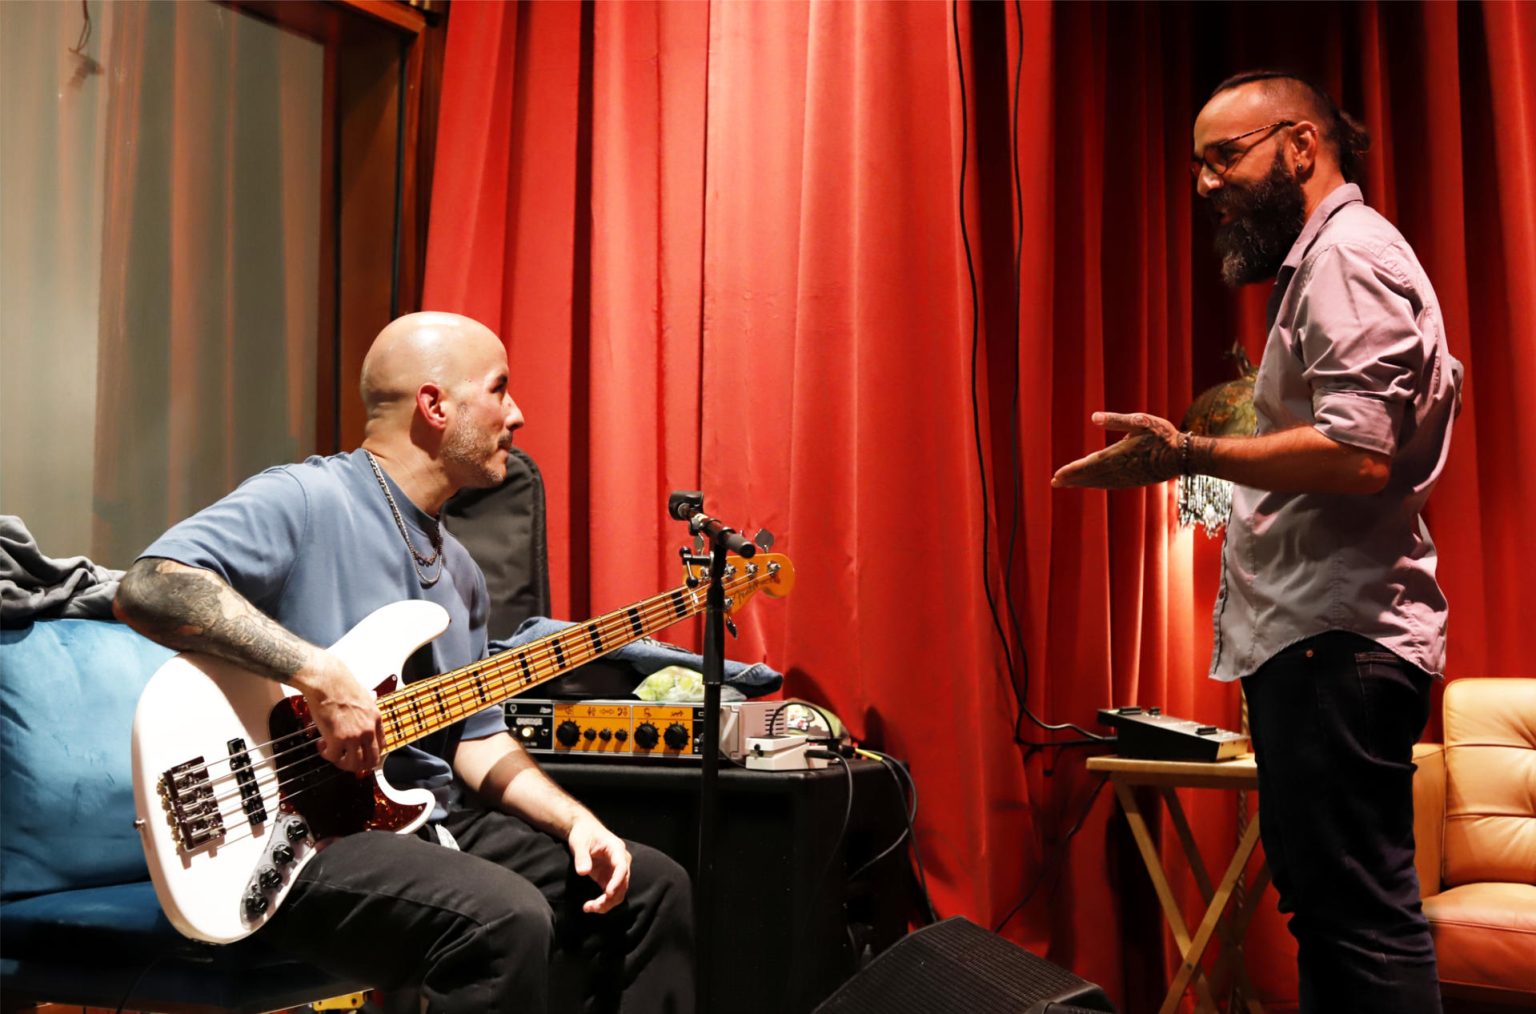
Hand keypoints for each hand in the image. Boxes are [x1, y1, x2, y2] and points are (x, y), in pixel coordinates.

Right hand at [292, 651, 383, 773]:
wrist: (327, 682)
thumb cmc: (341, 685)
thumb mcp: (365, 693)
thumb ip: (370, 701)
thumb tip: (373, 696)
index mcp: (376, 719)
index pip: (381, 746)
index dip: (369, 753)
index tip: (359, 752)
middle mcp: (369, 730)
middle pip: (372, 761)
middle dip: (358, 765)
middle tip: (345, 760)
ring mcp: (355, 736)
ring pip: (355, 765)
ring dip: (342, 763)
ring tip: (332, 753)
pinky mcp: (338, 739)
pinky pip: (334, 757)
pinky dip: (327, 755)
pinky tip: (322, 745)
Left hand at [567, 815, 631, 913]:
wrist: (584, 831)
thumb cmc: (583, 833)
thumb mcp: (579, 843)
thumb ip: (582, 857)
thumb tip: (583, 872)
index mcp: (617, 849)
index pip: (621, 867)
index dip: (617, 881)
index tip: (608, 893)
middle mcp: (621, 861)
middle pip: (622, 883)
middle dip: (610, 898)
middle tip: (592, 907)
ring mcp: (616, 871)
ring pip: (619, 892)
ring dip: (607, 903)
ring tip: (588, 908)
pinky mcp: (609, 878)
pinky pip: (611, 894)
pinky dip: (603, 902)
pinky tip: (590, 906)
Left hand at [1052, 411, 1181, 488]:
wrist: (1183, 456)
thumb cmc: (1162, 435)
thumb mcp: (1141, 421)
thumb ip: (1116, 420)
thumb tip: (1094, 417)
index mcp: (1119, 455)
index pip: (1089, 464)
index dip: (1072, 470)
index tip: (1057, 474)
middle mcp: (1120, 470)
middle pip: (1090, 476)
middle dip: (1071, 479)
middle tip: (1054, 482)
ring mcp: (1126, 478)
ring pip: (1098, 482)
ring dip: (1082, 483)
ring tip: (1066, 484)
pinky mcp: (1133, 481)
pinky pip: (1109, 485)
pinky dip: (1096, 485)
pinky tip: (1091, 484)